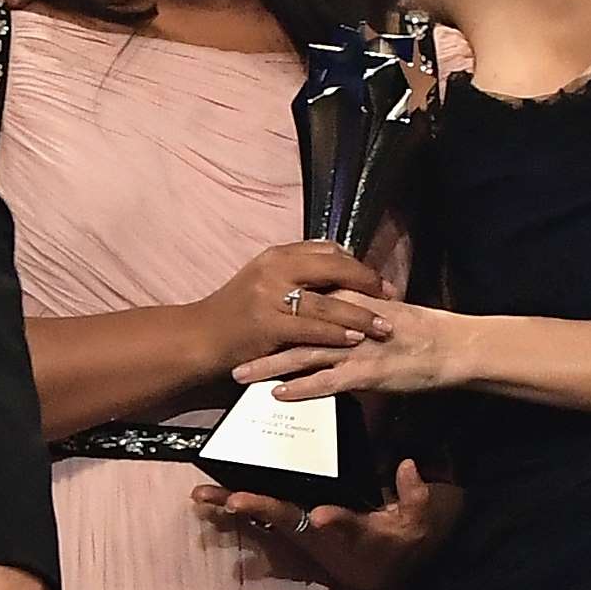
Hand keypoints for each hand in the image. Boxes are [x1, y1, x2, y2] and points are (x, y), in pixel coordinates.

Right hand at [195, 241, 379, 391]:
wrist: (200, 337)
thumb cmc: (235, 313)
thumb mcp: (263, 281)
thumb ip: (296, 273)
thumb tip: (337, 268)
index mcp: (276, 255)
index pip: (326, 250)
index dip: (356, 264)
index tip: (376, 279)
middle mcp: (274, 270)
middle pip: (332, 267)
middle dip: (366, 282)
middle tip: (390, 296)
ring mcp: (269, 297)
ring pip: (326, 301)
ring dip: (359, 314)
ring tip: (383, 325)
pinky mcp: (267, 325)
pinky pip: (311, 328)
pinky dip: (336, 333)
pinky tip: (355, 339)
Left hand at [199, 460, 460, 589]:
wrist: (377, 571)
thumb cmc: (398, 541)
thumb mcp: (418, 522)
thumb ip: (416, 495)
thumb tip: (408, 465)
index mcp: (354, 533)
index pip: (346, 525)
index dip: (335, 521)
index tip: (325, 516)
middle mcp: (319, 534)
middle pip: (288, 519)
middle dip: (261, 508)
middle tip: (233, 499)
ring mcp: (300, 532)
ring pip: (262, 518)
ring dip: (231, 507)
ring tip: (200, 497)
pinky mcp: (290, 527)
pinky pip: (257, 516)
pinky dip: (231, 507)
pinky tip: (204, 498)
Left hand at [242, 287, 471, 399]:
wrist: (452, 346)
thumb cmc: (421, 331)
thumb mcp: (382, 311)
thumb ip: (354, 310)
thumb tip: (334, 311)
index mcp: (350, 301)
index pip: (303, 302)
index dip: (273, 311)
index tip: (246, 320)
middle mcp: (346, 321)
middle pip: (292, 327)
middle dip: (258, 339)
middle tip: (228, 348)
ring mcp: (354, 348)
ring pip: (301, 355)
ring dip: (268, 365)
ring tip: (240, 374)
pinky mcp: (365, 373)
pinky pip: (325, 382)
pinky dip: (300, 388)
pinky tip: (277, 395)